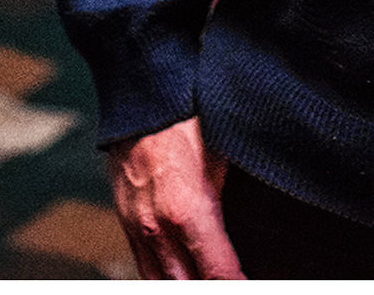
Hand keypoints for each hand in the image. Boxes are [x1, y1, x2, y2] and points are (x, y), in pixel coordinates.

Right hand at [104, 116, 243, 278]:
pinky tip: (181, 274)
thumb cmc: (186, 121)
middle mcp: (158, 227)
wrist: (141, 97)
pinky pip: (143, 266)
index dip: (237, 285)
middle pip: (188, 286)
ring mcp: (136, 226)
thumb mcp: (220, 164)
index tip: (250, 284)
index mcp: (188, 211)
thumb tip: (243, 242)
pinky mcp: (123, 220)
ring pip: (160, 283)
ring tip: (207, 278)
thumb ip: (226, 211)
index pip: (219, 274)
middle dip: (212, 285)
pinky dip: (164, 276)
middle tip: (231, 279)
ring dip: (186, 283)